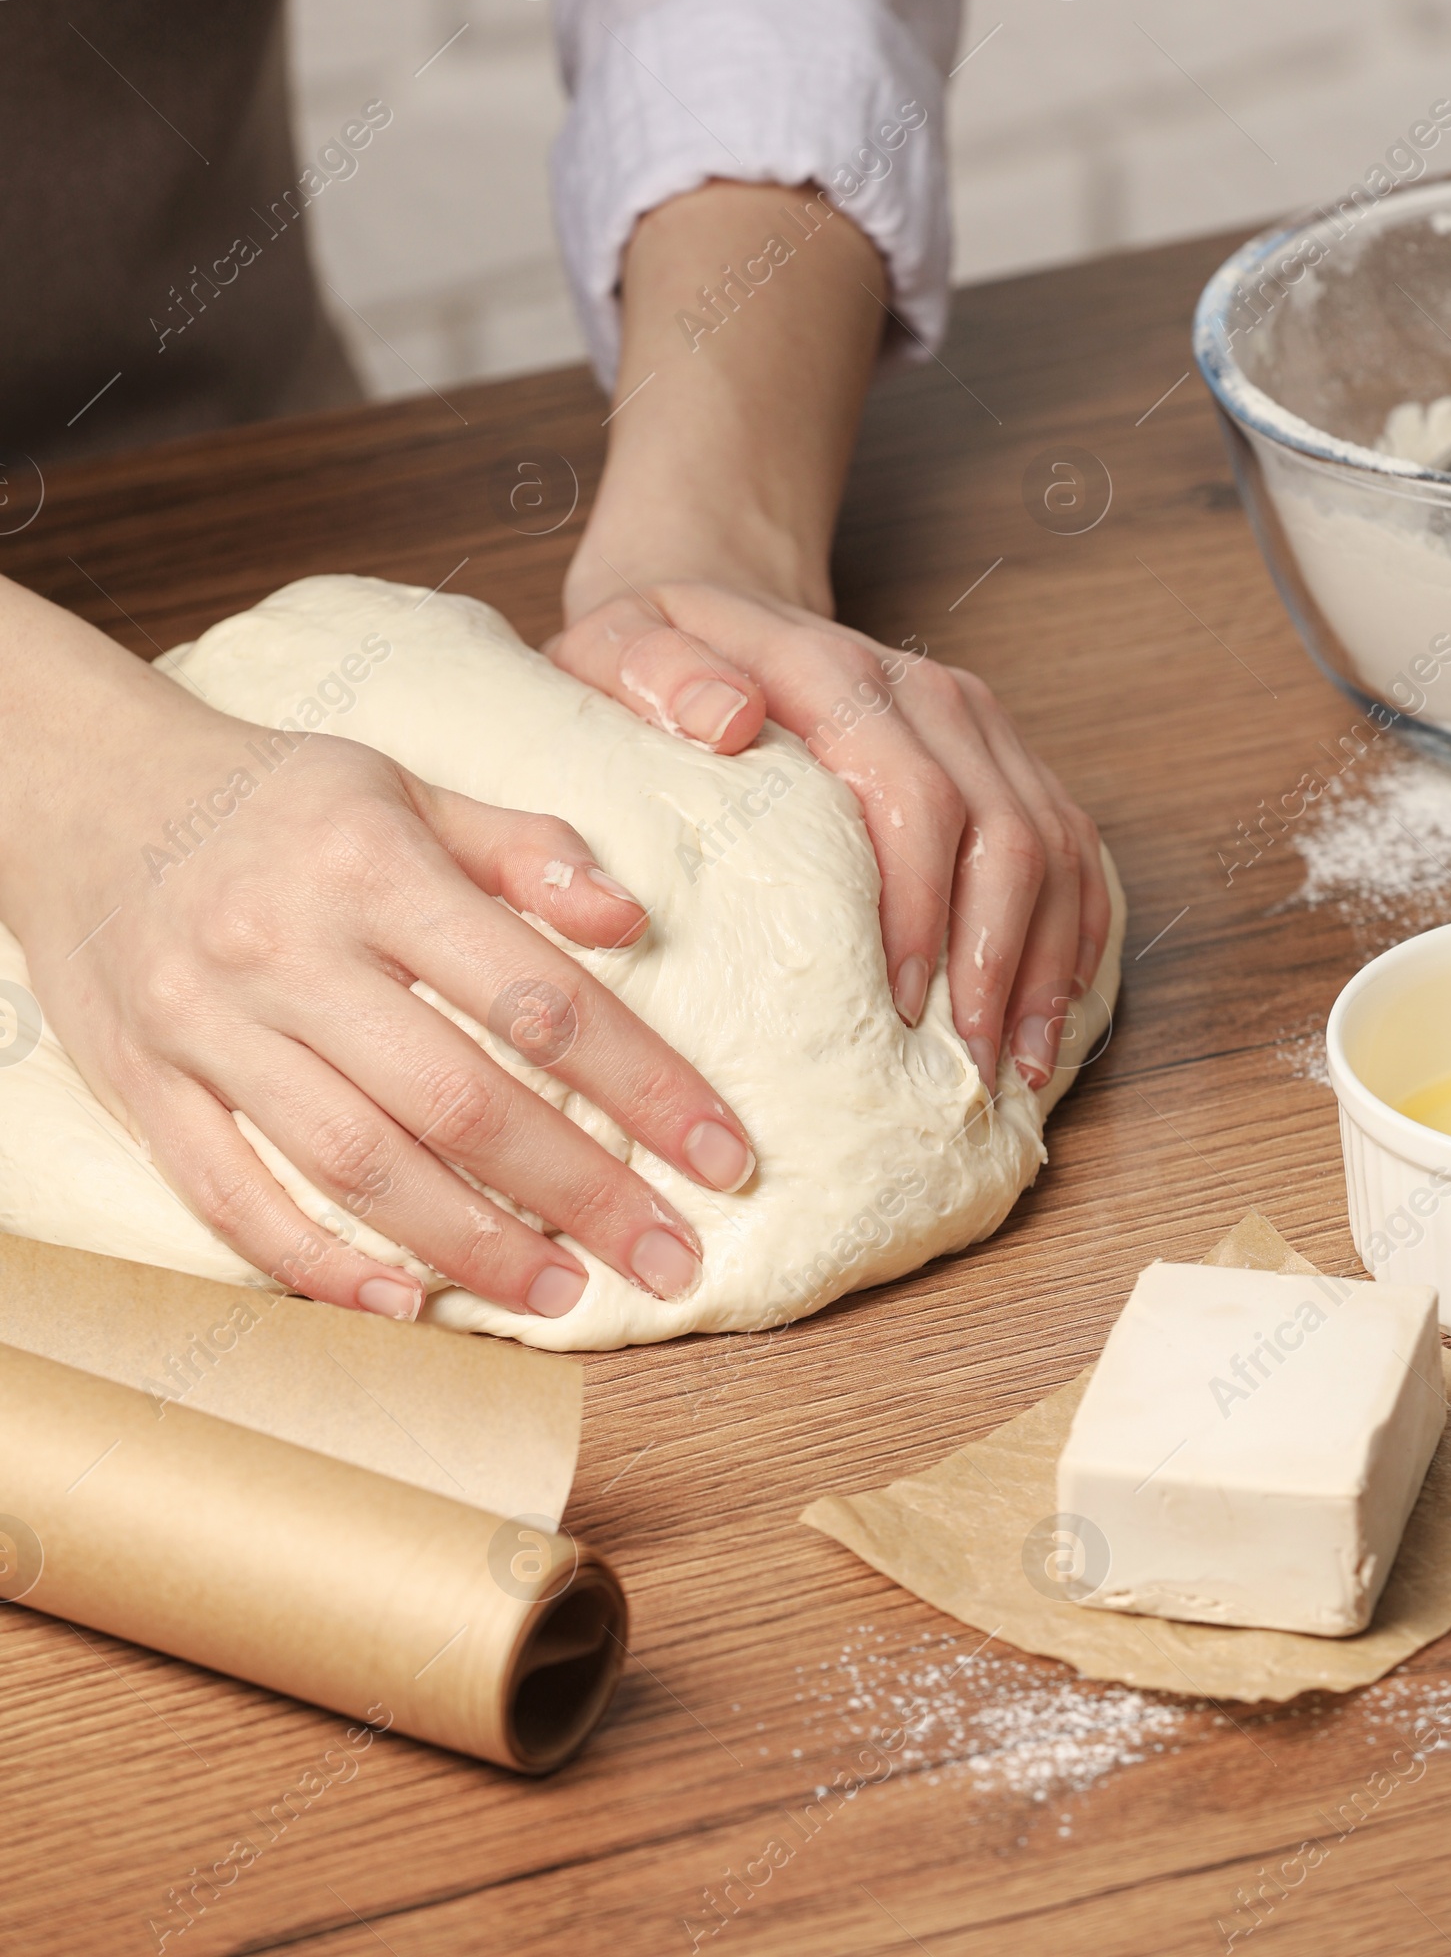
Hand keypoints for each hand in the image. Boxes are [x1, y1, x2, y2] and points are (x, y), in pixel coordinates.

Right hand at [0, 581, 751, 1318]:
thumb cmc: (273, 795)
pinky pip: (232, 1200)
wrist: (82, 792)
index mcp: (371, 864)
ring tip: (567, 1300)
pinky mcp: (147, 1088)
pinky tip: (404, 1309)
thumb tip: (633, 913)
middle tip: (674, 1259)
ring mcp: (208, 1028)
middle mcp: (289, 950)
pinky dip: (318, 1266)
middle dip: (582, 1192)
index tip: (725, 1153)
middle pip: (458, 1098)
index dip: (643, 1081)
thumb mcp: (402, 784)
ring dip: (473, 1247)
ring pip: (355, 1165)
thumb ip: (521, 847)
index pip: (535, 991)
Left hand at [548, 582, 1109, 1094]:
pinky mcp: (997, 749)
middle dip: (998, 959)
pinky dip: (1073, 926)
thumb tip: (728, 720)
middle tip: (974, 1067)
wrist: (709, 601)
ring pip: (1053, 841)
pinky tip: (1053, 1005)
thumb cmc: (648, 655)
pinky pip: (1069, 839)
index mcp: (835, 672)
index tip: (904, 1008)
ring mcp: (972, 718)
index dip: (922, 907)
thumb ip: (656, 677)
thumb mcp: (611, 648)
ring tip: (1022, 1066)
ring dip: (1046, 959)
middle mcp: (924, 690)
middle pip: (1003, 830)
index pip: (912, 795)